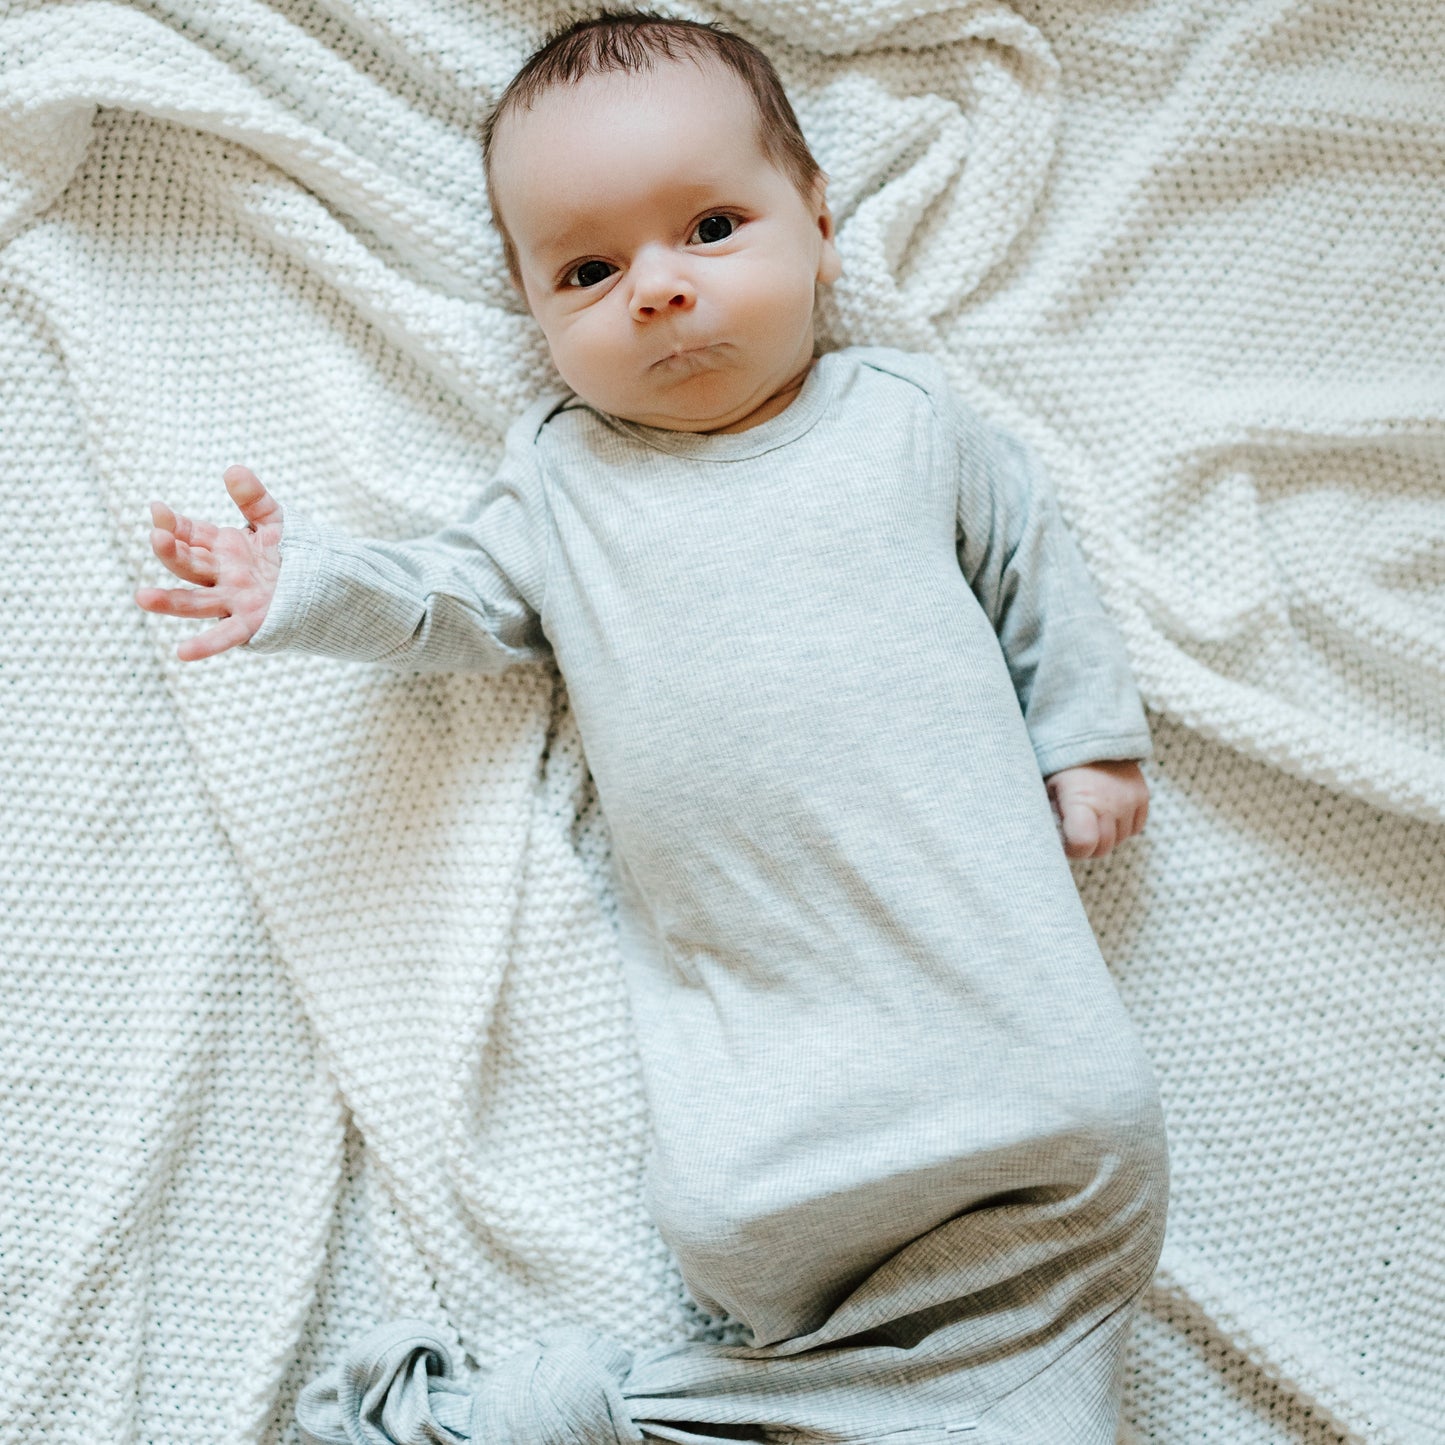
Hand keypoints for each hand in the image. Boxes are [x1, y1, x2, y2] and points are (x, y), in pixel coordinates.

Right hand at [135, 466, 283, 660]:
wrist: (328, 584)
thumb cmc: (297, 552)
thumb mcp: (276, 521)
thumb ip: (255, 499)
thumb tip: (233, 469)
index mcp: (222, 549)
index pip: (188, 535)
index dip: (172, 523)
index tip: (158, 509)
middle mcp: (221, 576)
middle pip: (187, 565)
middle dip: (169, 551)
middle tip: (155, 536)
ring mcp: (233, 601)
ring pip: (194, 602)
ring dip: (169, 602)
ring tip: (142, 597)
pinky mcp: (251, 624)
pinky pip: (225, 635)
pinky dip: (205, 644)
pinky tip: (182, 653)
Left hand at [1045, 759, 1148, 859]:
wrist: (1091, 735)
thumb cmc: (1062, 766)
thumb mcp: (1047, 789)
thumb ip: (1049, 817)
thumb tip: (1051, 843)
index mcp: (1081, 800)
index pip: (1083, 845)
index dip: (1072, 849)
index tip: (1065, 839)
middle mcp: (1110, 803)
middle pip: (1103, 848)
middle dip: (1087, 846)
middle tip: (1075, 831)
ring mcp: (1130, 801)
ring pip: (1120, 840)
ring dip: (1106, 836)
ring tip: (1091, 816)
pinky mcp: (1143, 797)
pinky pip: (1135, 828)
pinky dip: (1122, 827)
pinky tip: (1108, 813)